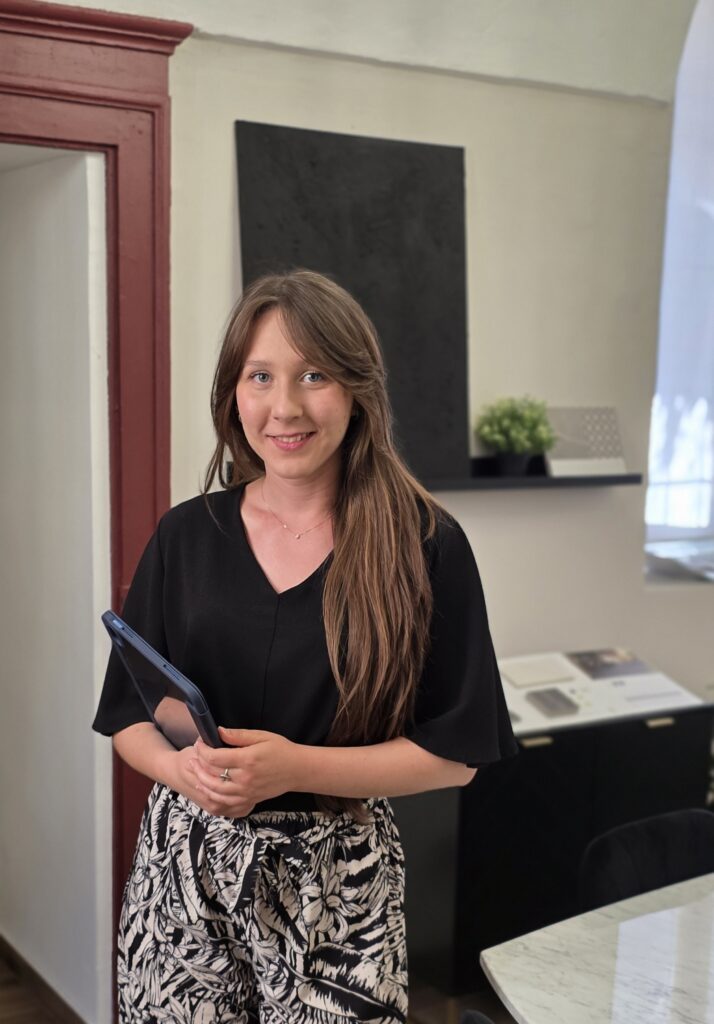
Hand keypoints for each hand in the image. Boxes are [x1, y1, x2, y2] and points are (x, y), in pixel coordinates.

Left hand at [185, 728, 301, 817]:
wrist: (297, 770)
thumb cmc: (281, 750)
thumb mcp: (261, 736)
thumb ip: (238, 735)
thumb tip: (218, 731)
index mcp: (247, 759)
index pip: (214, 757)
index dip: (202, 750)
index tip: (199, 743)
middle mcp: (245, 778)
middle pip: (211, 775)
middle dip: (198, 766)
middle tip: (192, 758)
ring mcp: (246, 792)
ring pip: (215, 791)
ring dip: (202, 782)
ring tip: (195, 773)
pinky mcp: (249, 800)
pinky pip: (225, 803)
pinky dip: (213, 797)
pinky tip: (207, 790)